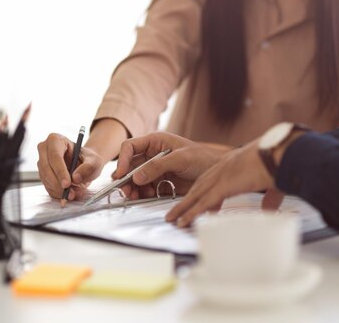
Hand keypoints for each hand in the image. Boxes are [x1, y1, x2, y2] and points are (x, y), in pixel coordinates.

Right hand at [37, 133, 104, 203]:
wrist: (85, 165)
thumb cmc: (88, 159)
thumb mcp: (94, 161)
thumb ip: (88, 167)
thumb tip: (76, 178)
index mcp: (55, 139)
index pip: (55, 156)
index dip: (60, 171)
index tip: (67, 184)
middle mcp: (45, 149)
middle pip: (46, 168)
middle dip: (58, 183)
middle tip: (70, 193)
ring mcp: (42, 162)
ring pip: (45, 179)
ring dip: (58, 190)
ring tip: (73, 194)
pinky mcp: (43, 174)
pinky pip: (47, 186)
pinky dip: (57, 193)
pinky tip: (68, 194)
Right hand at [113, 132, 229, 198]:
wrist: (217, 174)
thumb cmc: (202, 158)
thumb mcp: (180, 158)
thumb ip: (158, 166)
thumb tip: (136, 176)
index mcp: (155, 142)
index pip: (130, 147)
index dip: (122, 160)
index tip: (121, 174)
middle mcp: (152, 155)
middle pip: (130, 166)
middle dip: (126, 178)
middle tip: (125, 190)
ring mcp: (155, 170)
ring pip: (136, 179)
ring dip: (133, 188)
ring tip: (135, 196)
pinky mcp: (160, 183)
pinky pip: (145, 189)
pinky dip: (142, 194)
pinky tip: (146, 196)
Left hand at [165, 140, 283, 226]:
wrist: (280, 152)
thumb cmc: (281, 162)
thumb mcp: (274, 182)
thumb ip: (271, 198)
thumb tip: (270, 210)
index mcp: (235, 165)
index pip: (215, 180)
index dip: (205, 192)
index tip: (200, 204)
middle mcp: (223, 169)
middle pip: (199, 187)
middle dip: (187, 200)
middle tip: (176, 211)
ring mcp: (221, 177)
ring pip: (196, 195)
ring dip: (182, 208)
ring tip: (171, 219)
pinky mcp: (222, 186)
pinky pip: (202, 203)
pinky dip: (190, 213)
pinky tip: (181, 222)